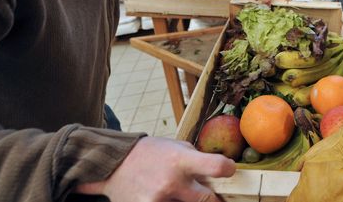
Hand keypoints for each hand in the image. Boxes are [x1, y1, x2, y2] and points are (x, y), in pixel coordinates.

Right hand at [74, 137, 234, 201]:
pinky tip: (166, 198)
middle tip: (212, 197)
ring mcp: (158, 199)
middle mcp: (171, 181)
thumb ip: (196, 158)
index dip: (228, 170)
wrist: (114, 164)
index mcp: (180, 159)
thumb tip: (220, 170)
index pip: (216, 166)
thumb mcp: (175, 146)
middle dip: (214, 200)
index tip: (229, 171)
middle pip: (208, 200)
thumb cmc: (149, 154)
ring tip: (180, 194)